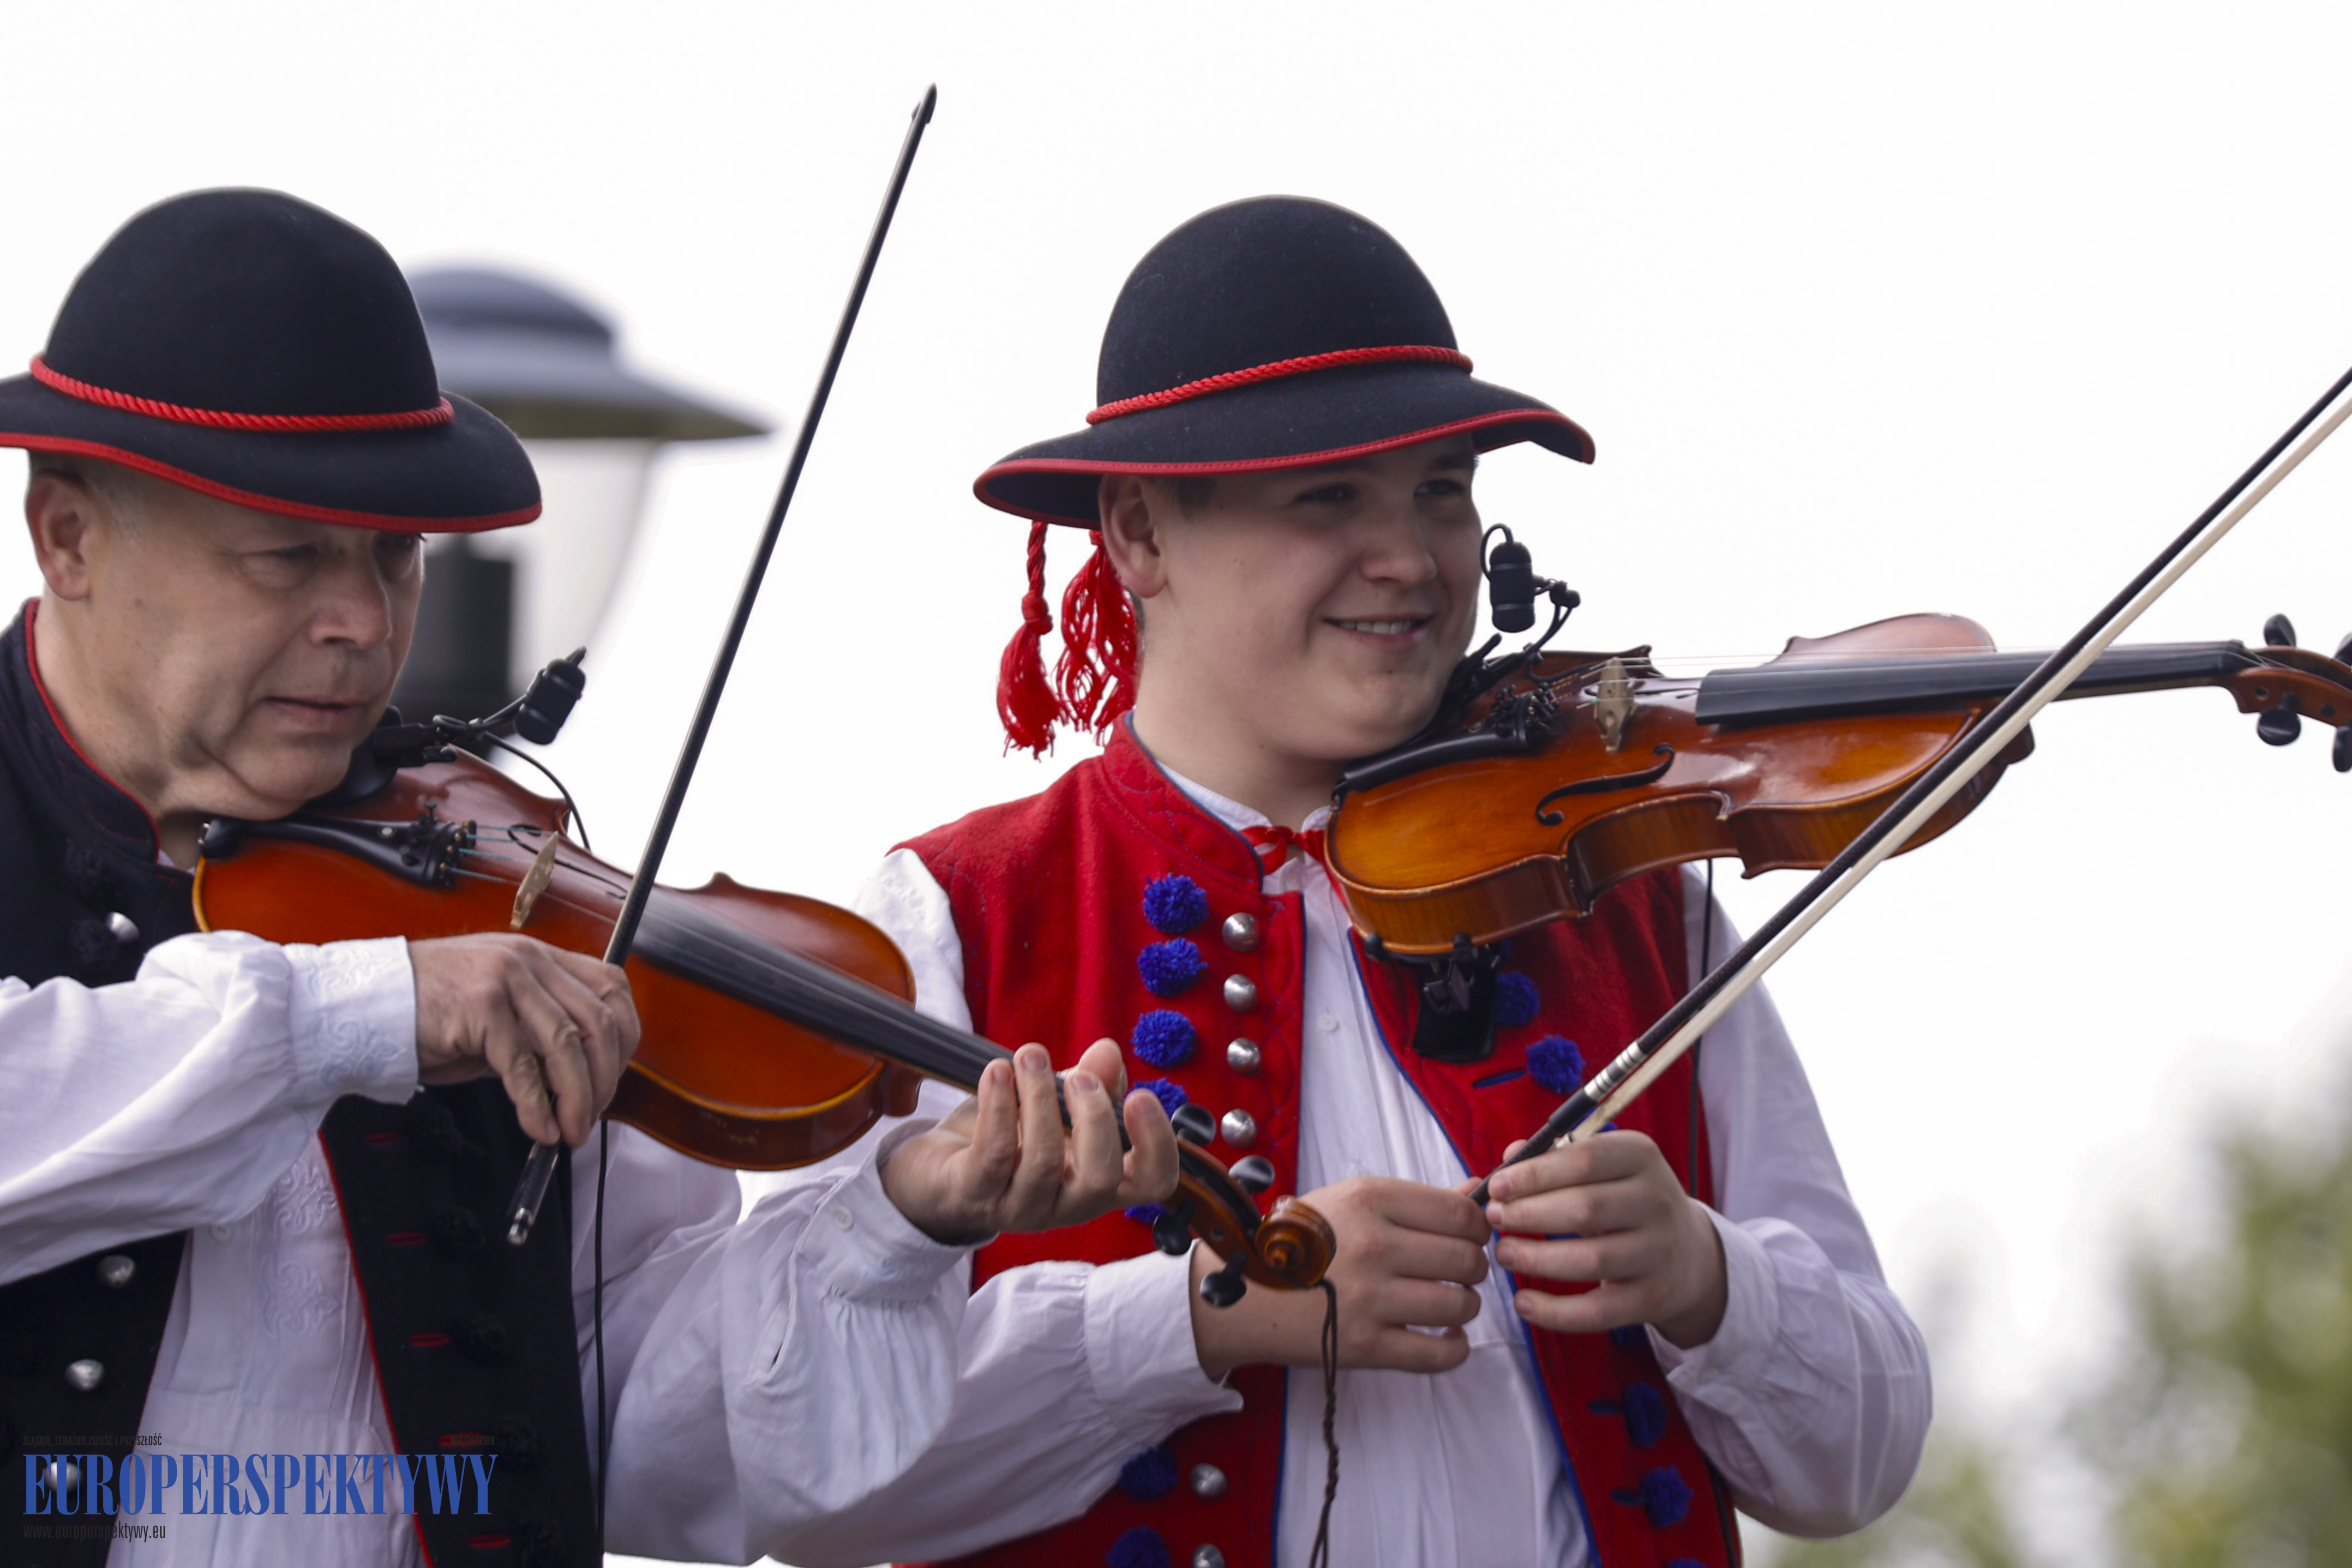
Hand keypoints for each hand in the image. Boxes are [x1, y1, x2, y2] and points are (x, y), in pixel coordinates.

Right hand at [408, 934, 638, 1147]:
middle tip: (592, 1116)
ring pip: (566, 1044)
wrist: (366, 1005)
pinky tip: (539, 1127)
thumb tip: (578, 1079)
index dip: (623, 1039)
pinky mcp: (480, 1007)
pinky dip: (537, 1105)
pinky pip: (523, 1066)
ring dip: (576, 1097)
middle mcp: (528, 960)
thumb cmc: (428, 1011)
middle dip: (604, 1079)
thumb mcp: (497, 1014)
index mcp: (539, 957)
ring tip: (571, 1130)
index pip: (611, 988)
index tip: (613, 1077)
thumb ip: (538, 1033)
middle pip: (597, 1021)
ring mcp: (505, 979)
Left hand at [880, 1039, 1177, 1244]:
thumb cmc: (1005, 1137)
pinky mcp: (973, 1195)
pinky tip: (997, 1072)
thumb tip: (1109, 1053)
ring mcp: (1018, 1208)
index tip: (1141, 1096)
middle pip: (1102, 1182)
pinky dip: (999, 1106)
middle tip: (1078, 1077)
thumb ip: (1087, 1082)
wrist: (933, 1169)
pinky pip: (993, 1155)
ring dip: (1039, 1099)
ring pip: (1043, 1164)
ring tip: (1029, 1057)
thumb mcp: (1052, 1104)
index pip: (1151, 1183)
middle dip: (1095, 1119)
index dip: (1158, 1145)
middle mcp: (1064, 1204)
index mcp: (1096, 1180)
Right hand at [1189, 1176, 1489, 1378]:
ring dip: (1464, 1305)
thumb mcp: (1350, 1201)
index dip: (1478, 1229)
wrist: (1241, 1292)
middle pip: (1467, 1260)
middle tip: (1454, 1271)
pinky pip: (1441, 1354)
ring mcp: (1370, 1299)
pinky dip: (1455, 1348)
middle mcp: (1374, 1246)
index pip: (1461, 1215)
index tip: (1469, 1237)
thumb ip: (1417, 1200)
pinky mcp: (1366, 1347)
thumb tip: (1477, 1191)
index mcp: (1371, 1200)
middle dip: (1472, 1267)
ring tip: (1446, 1301)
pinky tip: (1446, 1336)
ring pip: (1460, 1305)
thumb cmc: (1299, 1241)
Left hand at [1483, 1130, 1726, 1347]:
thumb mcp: (1603, 1168)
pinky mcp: (1654, 1297)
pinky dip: (1556, 1312)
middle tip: (1492, 1219)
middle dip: (1528, 1214)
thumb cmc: (1625, 1201)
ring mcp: (1659, 1252)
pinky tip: (1523, 1302)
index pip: (1585, 1159)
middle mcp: (1657, 1201)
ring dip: (1537, 1259)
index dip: (1535, 1174)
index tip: (1496, 1187)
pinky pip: (1599, 1311)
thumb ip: (1555, 1158)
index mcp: (1641, 1157)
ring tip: (1502, 1253)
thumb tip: (1509, 1157)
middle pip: (1585, 1208)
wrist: (1689, 1254)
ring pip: (1591, 1260)